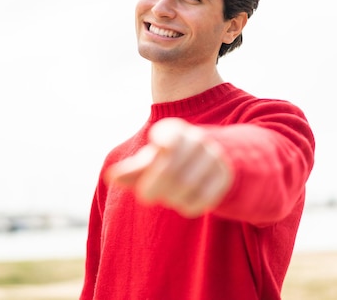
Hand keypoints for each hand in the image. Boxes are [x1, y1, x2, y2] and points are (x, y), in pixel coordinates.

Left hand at [105, 118, 232, 217]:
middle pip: (171, 169)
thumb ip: (132, 170)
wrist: (213, 160)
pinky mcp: (225, 177)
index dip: (165, 142)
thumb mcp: (151, 161)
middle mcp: (197, 140)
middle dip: (154, 186)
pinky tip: (185, 201)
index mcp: (175, 131)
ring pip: (186, 186)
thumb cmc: (171, 160)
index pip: (170, 137)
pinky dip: (189, 206)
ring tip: (169, 196)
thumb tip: (110, 178)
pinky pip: (203, 199)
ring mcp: (214, 158)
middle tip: (145, 196)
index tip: (161, 147)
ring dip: (171, 198)